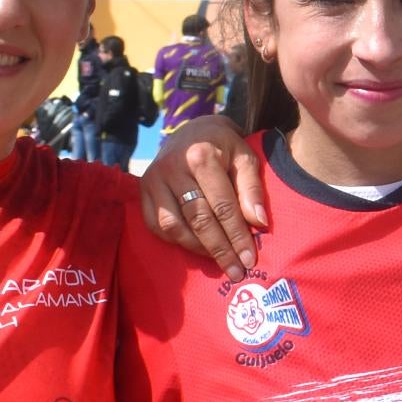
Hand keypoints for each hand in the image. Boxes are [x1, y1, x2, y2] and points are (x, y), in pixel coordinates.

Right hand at [139, 119, 267, 276]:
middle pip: (198, 219)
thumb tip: (259, 222)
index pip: (223, 206)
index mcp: (202, 156)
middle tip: (236, 271)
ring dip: (197, 248)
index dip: (237, 236)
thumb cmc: (224, 146)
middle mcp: (173, 168)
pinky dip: (175, 240)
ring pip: (173, 225)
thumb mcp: (245, 157)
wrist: (193, 129)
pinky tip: (195, 247)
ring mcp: (153, 179)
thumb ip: (252, 189)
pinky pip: (155, 224)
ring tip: (218, 261)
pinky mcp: (142, 189)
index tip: (250, 260)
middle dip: (220, 249)